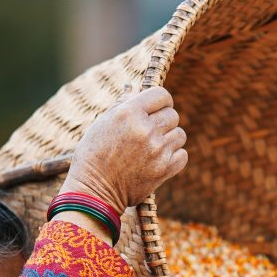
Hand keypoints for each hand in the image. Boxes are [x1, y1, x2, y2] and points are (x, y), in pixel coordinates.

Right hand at [63, 87, 187, 208]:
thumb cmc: (94, 154)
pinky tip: (159, 159)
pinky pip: (183, 155)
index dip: (161, 101)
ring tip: (153, 146)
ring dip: (169, 139)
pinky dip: (174, 156)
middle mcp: (145, 129)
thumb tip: (134, 86)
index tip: (156, 108)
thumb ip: (122, 104)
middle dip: (164, 121)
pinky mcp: (164, 169)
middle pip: (173, 115)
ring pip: (180, 134)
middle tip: (151, 131)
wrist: (95, 190)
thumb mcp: (103, 123)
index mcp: (128, 113)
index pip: (162, 95)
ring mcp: (157, 150)